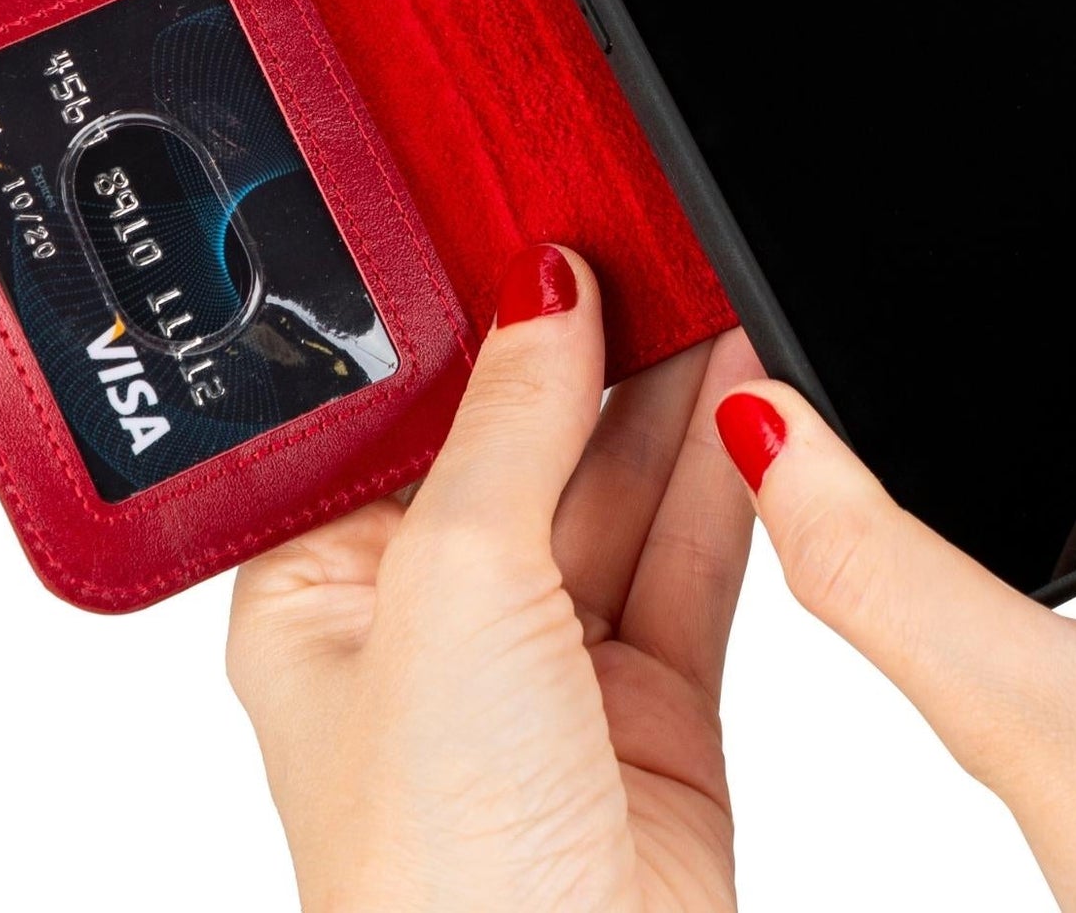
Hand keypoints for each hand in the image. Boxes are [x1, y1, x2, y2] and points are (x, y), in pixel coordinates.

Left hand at [229, 246, 761, 911]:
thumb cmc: (433, 873)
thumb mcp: (452, 594)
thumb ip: (509, 428)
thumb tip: (539, 291)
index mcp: (322, 594)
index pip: (404, 418)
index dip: (468, 324)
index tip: (531, 226)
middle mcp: (431, 626)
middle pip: (521, 443)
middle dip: (587, 351)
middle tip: (647, 238)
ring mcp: (546, 669)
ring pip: (617, 493)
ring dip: (667, 401)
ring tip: (714, 283)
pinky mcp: (651, 707)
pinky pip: (689, 561)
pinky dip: (725, 483)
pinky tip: (753, 400)